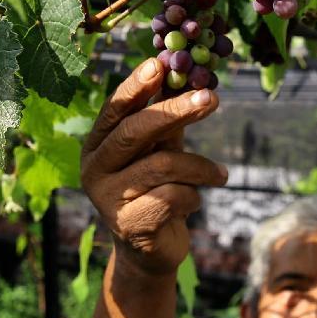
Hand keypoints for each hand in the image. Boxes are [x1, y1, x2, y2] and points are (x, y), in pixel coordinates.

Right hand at [81, 58, 227, 274]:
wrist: (149, 252)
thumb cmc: (156, 190)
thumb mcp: (160, 151)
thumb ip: (166, 121)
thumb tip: (186, 76)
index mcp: (98, 144)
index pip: (114, 110)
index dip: (135, 87)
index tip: (159, 65)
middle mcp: (95, 168)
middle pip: (134, 132)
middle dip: (175, 112)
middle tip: (211, 98)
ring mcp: (107, 198)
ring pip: (162, 165)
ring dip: (201, 167)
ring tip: (221, 174)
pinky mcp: (129, 224)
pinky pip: (174, 197)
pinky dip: (194, 196)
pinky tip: (194, 202)